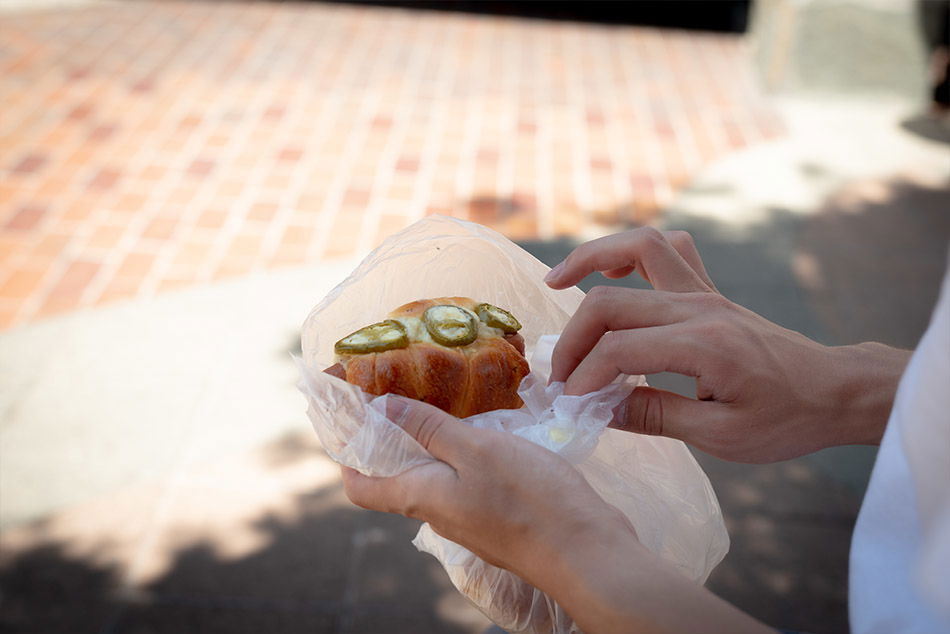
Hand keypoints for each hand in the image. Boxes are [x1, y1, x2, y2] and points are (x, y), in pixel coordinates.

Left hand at [341, 396, 636, 586]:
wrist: (588, 551)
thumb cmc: (528, 500)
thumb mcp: (475, 450)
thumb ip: (429, 428)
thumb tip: (381, 409)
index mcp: (420, 496)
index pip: (360, 485)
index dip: (347, 454)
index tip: (351, 416)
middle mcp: (439, 511)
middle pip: (398, 476)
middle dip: (393, 435)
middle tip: (403, 389)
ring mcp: (471, 517)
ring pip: (437, 476)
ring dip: (434, 440)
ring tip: (447, 398)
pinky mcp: (501, 516)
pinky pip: (469, 481)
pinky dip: (466, 452)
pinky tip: (487, 427)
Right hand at [546, 228, 909, 462]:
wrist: (835, 390)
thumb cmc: (786, 419)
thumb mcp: (722, 437)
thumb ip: (655, 418)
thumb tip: (599, 409)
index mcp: (703, 346)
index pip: (619, 351)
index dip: (584, 378)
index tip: (569, 405)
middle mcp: (699, 308)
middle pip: (612, 301)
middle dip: (573, 338)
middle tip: (559, 375)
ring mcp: (705, 292)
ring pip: (639, 248)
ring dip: (592, 258)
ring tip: (557, 282)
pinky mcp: (709, 291)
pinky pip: (668, 249)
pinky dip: (632, 251)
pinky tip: (612, 272)